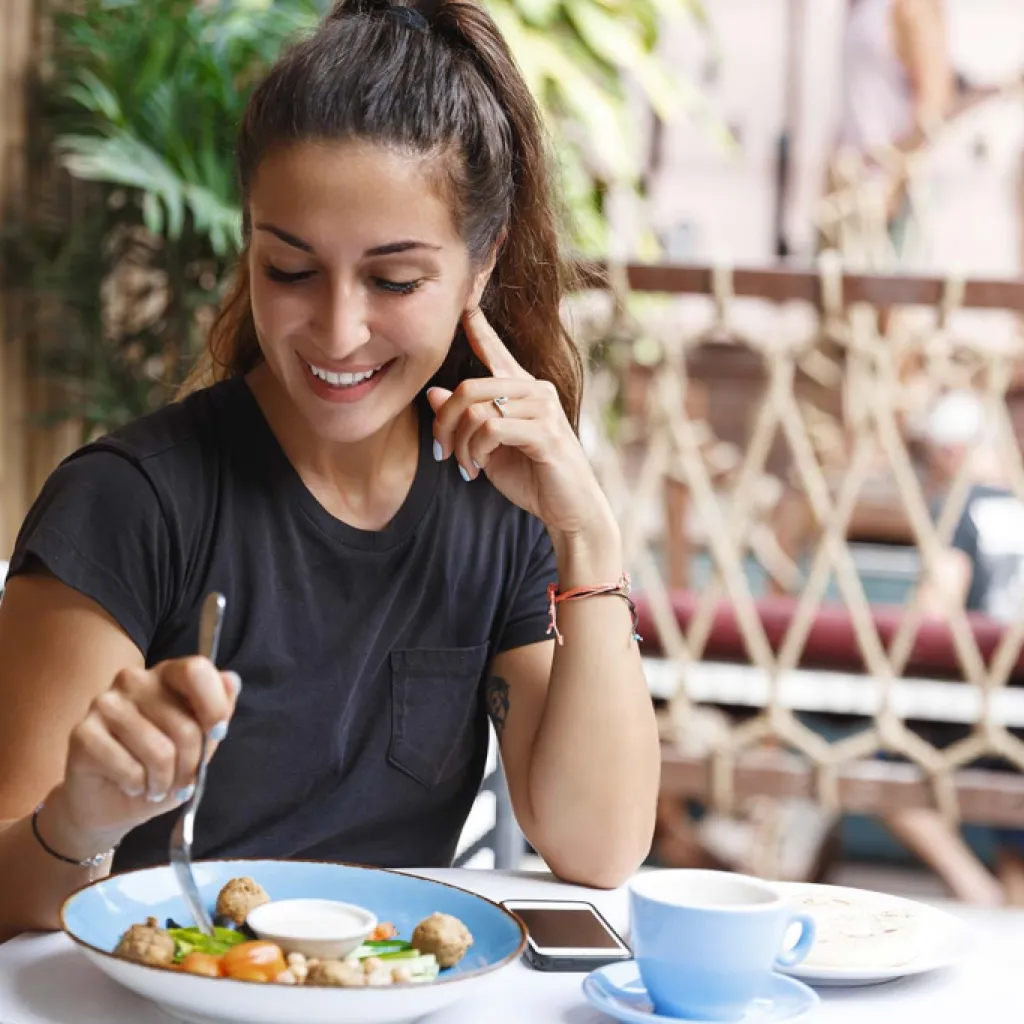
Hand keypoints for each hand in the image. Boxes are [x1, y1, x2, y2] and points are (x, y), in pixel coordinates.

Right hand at [51, 658, 238, 850]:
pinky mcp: (83, 733)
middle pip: (185, 725)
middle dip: (190, 765)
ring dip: (164, 781)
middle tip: (182, 782)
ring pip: (159, 751)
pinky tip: (132, 785)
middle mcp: (134, 680)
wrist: (109, 801)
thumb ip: (218, 710)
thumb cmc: (160, 767)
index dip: (214, 706)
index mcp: (166, 674)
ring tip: (157, 786)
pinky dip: (138, 786)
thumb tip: (232, 680)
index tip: (217, 735)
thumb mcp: (199, 742)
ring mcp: (105, 703)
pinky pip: (129, 768)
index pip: (196, 670)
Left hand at [426, 306, 614, 543]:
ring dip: (460, 443)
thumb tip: (434, 392)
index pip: (494, 350)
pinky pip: (491, 429)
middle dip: (445, 423)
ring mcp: (544, 409)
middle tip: (443, 451)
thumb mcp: (487, 447)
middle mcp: (535, 390)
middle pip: (470, 386)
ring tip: (465, 465)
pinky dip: (475, 451)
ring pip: (477, 409)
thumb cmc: (531, 477)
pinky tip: (478, 468)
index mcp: (522, 389)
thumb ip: (464, 419)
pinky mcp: (546, 432)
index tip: (463, 298)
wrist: (569, 509)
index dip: (477, 324)